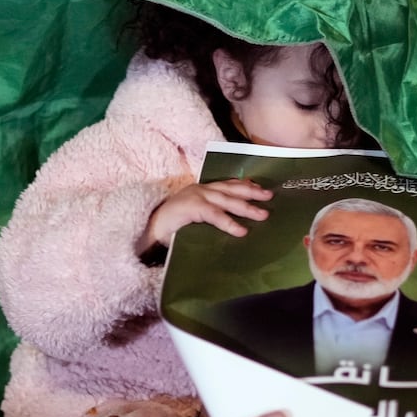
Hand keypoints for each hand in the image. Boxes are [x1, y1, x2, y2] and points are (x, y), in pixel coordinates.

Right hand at [137, 179, 271, 254]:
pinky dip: (229, 223)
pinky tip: (241, 231)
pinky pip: (214, 215)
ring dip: (246, 207)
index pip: (227, 184)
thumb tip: (237, 224)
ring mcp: (195, 197)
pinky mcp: (190, 208)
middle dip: (252, 192)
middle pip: (231, 188)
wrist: (147, 232)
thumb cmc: (171, 228)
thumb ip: (211, 216)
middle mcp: (200, 190)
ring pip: (226, 200)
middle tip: (270, 196)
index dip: (245, 185)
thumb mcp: (195, 219)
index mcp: (201, 190)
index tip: (261, 188)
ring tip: (262, 215)